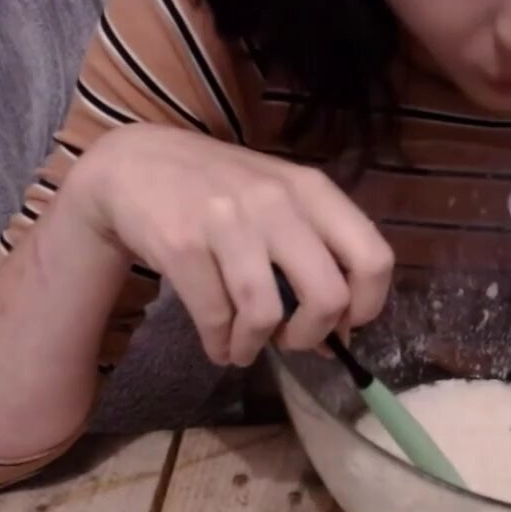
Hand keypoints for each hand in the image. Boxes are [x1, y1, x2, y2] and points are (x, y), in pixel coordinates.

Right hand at [71, 124, 393, 366]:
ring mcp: (229, 220)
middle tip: (292, 341)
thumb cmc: (220, 188)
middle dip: (312, 335)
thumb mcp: (279, 200)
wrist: (136, 162)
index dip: (366, 305)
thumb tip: (345, 331)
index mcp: (312, 190)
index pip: (373, 258)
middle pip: (328, 295)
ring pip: (266, 312)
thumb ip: (316, 250)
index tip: (344, 324)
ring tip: (245, 348)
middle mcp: (277, 201)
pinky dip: (221, 344)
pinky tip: (218, 344)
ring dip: (256, 345)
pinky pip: (215, 317)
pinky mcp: (182, 243)